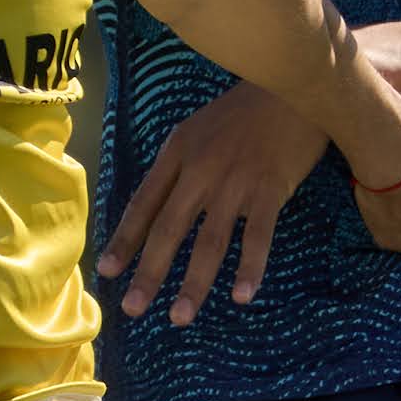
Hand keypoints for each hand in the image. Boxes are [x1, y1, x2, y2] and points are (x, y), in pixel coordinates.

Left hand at [97, 83, 328, 320]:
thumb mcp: (199, 128)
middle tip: (132, 308)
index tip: (107, 271)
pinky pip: (257, 237)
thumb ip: (180, 165)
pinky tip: (240, 296)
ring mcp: (236, 181)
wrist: (293, 84)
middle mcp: (201, 169)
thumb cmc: (245, 111)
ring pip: (210, 241)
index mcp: (178, 152)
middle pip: (170, 228)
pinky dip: (249, 268)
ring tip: (179, 317)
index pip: (144, 202)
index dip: (125, 239)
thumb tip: (159, 206)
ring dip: (193, 283)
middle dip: (149, 272)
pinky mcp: (270, 189)